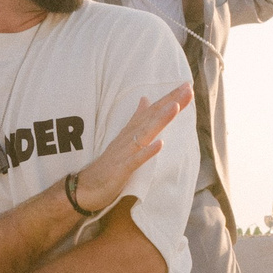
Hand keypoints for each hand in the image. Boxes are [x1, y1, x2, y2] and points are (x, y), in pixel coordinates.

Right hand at [72, 83, 190, 211]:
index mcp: (132, 131)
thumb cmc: (109, 164)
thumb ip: (136, 119)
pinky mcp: (121, 169)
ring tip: (175, 106)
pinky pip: (135, 160)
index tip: (187, 85)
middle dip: (170, 102)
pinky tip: (160, 143)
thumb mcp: (125, 138)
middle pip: (152, 117)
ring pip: (145, 133)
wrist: (85, 187)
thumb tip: (145, 98)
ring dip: (160, 120)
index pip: (153, 111)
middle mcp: (129, 138)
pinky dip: (147, 152)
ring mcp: (124, 152)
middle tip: (187, 88)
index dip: (170, 98)